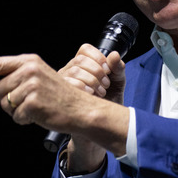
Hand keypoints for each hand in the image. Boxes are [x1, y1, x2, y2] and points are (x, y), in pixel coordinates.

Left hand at [0, 53, 85, 127]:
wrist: (81, 110)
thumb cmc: (58, 98)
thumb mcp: (34, 85)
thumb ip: (9, 86)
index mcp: (30, 62)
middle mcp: (30, 71)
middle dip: (8, 101)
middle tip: (30, 103)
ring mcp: (31, 86)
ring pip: (6, 105)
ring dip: (18, 112)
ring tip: (38, 108)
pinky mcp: (33, 103)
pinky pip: (16, 117)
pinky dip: (25, 120)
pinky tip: (40, 115)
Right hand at [57, 44, 126, 171]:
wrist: (99, 127)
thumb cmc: (106, 104)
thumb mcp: (117, 84)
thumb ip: (118, 69)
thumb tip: (115, 55)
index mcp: (81, 65)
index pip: (84, 50)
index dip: (98, 57)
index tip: (108, 71)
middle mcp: (68, 72)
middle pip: (80, 60)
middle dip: (97, 72)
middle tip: (105, 85)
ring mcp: (61, 84)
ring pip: (74, 72)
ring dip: (92, 81)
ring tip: (100, 93)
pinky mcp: (59, 97)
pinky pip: (69, 85)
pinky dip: (85, 89)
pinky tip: (91, 97)